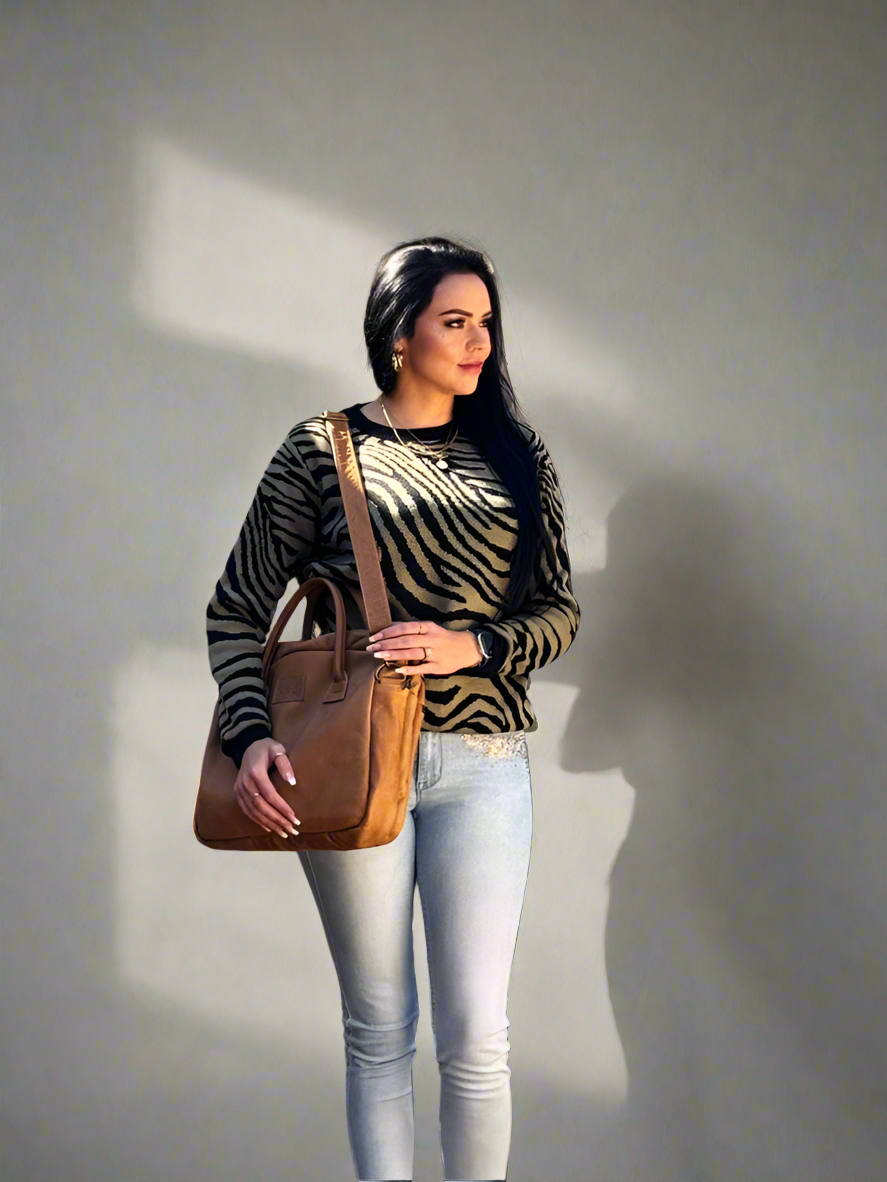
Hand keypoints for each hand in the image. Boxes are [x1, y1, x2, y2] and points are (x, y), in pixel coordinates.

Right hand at [234, 738, 301, 838]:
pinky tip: (269, 828)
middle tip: (292, 830)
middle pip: (261, 807)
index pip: (270, 795)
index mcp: (255, 773)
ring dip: (269, 824)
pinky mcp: (237, 793)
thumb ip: (285, 764)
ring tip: (283, 833)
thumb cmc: (266, 748)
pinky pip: (247, 810)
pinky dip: (258, 821)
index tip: (294, 817)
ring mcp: (239, 789)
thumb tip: (292, 782)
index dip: (282, 807)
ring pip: (254, 811)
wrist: (247, 745)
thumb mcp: (278, 749)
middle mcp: (245, 783)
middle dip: (277, 820)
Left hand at [365, 621, 482, 675]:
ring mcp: (435, 653)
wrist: (468, 648)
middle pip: (405, 641)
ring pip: (412, 653)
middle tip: (371, 647)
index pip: (405, 628)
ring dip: (394, 655)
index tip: (374, 635)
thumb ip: (412, 629)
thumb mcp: (430, 629)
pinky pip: (422, 668)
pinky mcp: (439, 666)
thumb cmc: (444, 638)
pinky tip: (397, 670)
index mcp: (428, 627)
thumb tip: (389, 626)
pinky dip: (410, 669)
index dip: (388, 631)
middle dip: (386, 644)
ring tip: (379, 656)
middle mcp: (431, 639)